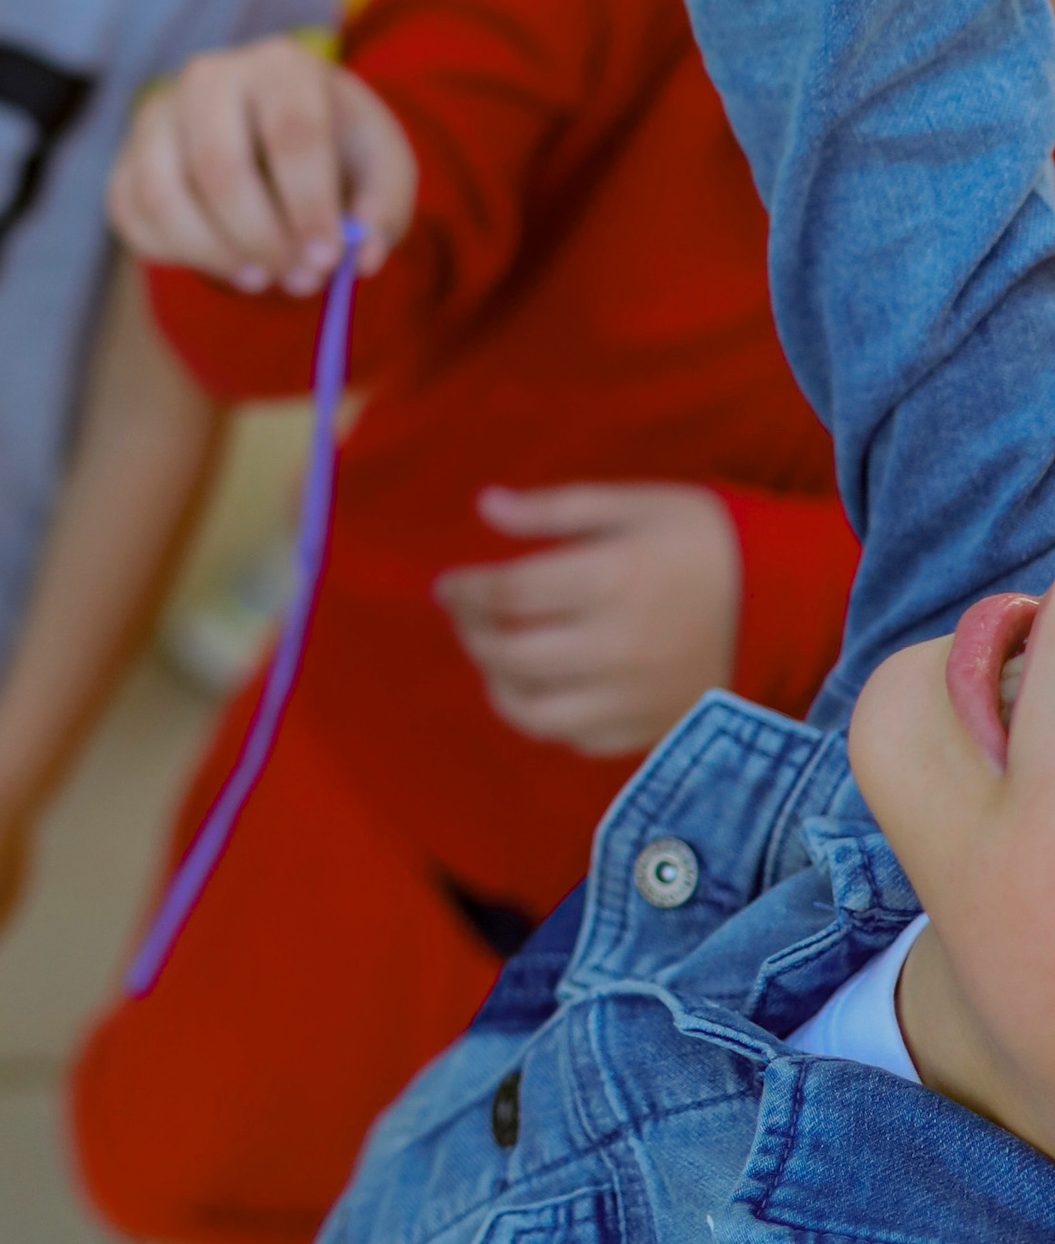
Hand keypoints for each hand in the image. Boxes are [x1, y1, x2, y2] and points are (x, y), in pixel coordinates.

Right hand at [109, 38, 415, 291]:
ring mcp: (158, 114)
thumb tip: (364, 256)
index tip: (327, 259)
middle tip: (297, 278)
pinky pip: (136, 217)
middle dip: (261, 238)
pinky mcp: (128, 158)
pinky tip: (226, 261)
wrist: (279, 135)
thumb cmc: (336, 149)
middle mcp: (210, 78)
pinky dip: (179, 256)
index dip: (308, 203)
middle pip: (219, 166)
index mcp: (282, 66)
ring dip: (216, 254)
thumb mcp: (381, 169)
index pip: (290, 133)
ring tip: (261, 277)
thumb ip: (383, 210)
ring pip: (164, 196)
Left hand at [434, 481, 742, 759]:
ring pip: (533, 711)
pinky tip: (541, 688)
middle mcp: (615, 647)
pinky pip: (576, 739)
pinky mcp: (652, 730)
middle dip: (472, 634)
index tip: (447, 585)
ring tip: (494, 655)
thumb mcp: (637, 504)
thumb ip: (557, 508)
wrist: (797, 603)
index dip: (464, 591)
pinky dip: (545, 718)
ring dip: (498, 683)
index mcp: (611, 580)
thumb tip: (486, 507)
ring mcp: (634, 698)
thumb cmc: (711, 540)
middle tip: (465, 616)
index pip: (506, 595)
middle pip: (509, 655)